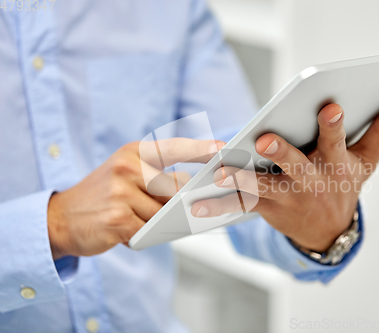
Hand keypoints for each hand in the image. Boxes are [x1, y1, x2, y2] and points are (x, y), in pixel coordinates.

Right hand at [48, 138, 224, 259]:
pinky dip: (142, 235)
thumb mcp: (126, 175)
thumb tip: (192, 188)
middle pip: (175, 189)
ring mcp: (121, 192)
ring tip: (132, 218)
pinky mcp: (118, 218)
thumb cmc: (102, 197)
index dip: (199, 148)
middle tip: (169, 209)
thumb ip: (158, 178)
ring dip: (155, 223)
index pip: (173, 147)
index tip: (223, 148)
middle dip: (176, 204)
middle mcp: (127, 167)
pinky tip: (124, 230)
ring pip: (163, 214)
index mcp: (132, 152)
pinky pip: (148, 231)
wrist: (60, 219)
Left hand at [191, 103, 378, 251]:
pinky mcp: (267, 210)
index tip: (331, 106)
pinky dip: (220, 204)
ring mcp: (287, 198)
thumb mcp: (366, 161)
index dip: (335, 126)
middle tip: (265, 138)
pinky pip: (241, 206)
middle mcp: (311, 182)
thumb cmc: (344, 184)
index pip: (337, 142)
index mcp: (335, 165)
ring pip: (262, 188)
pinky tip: (199, 203)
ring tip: (220, 173)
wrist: (328, 231)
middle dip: (282, 152)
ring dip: (242, 180)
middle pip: (296, 165)